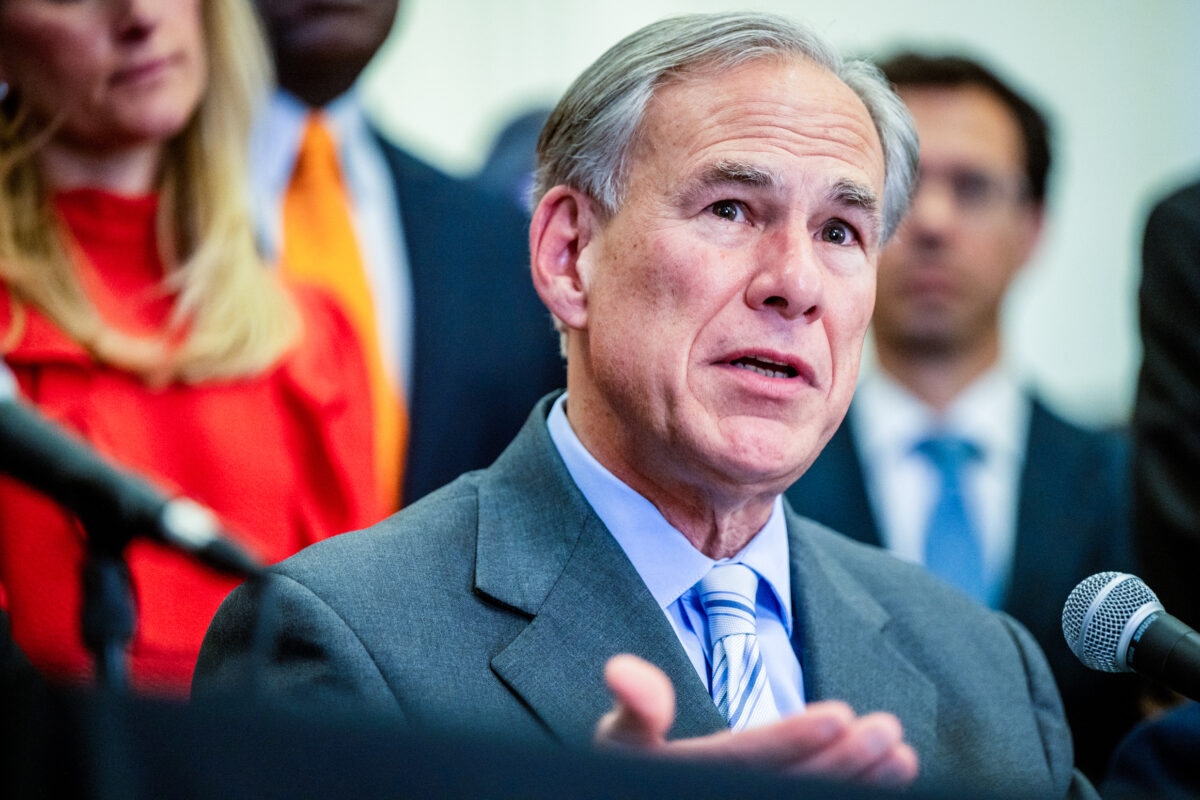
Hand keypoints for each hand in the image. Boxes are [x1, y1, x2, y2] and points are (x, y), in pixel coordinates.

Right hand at [594, 654, 917, 788]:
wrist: (642, 795)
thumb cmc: (632, 763)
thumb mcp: (621, 738)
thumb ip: (637, 706)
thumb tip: (623, 670)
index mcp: (683, 779)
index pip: (743, 762)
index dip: (789, 740)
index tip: (839, 715)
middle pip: (787, 791)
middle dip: (842, 763)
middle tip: (888, 730)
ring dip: (859, 785)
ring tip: (902, 756)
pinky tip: (889, 783)